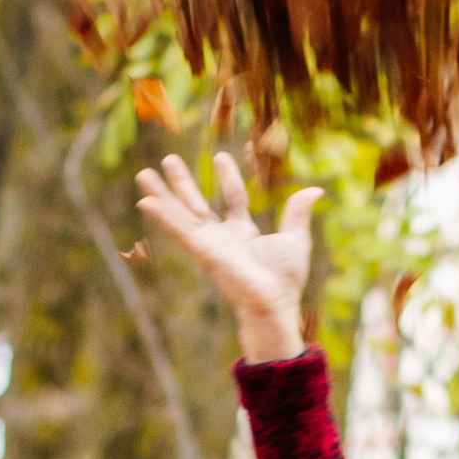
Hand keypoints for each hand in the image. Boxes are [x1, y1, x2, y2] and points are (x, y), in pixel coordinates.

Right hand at [134, 148, 323, 359]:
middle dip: (183, 183)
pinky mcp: (201, 249)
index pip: (233, 197)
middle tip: (169, 160)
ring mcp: (208, 242)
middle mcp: (221, 236)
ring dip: (162, 193)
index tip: (221, 156)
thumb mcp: (295, 238)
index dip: (229, 176)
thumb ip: (297, 212)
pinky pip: (178, 229)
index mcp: (242, 232)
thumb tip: (315, 190)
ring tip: (143, 173)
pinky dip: (162, 215)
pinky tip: (144, 201)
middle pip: (197, 203)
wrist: (273, 302)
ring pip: (181, 213)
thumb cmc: (285, 279)